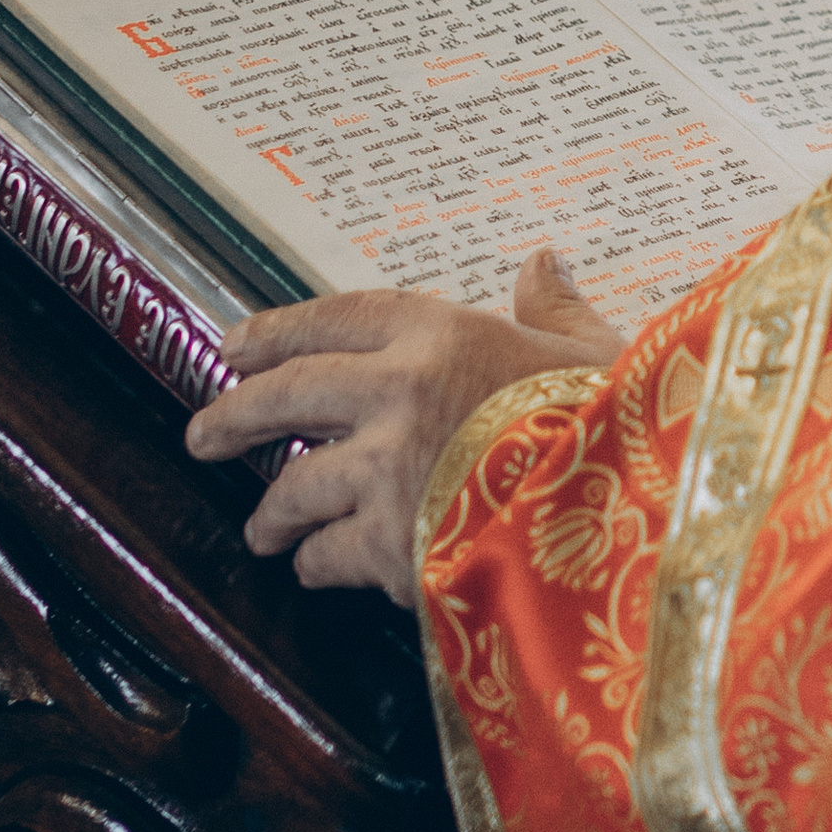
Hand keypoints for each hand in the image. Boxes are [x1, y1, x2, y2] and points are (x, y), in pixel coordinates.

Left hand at [184, 248, 627, 602]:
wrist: (629, 506)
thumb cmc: (620, 422)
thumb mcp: (597, 351)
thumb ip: (555, 312)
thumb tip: (543, 262)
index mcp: (441, 332)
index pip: (334, 318)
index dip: (276, 331)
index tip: (235, 344)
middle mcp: (396, 390)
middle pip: (286, 395)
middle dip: (233, 415)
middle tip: (202, 434)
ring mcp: (385, 468)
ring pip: (294, 485)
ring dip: (272, 511)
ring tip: (262, 528)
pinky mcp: (389, 542)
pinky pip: (328, 554)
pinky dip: (317, 563)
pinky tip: (315, 568)